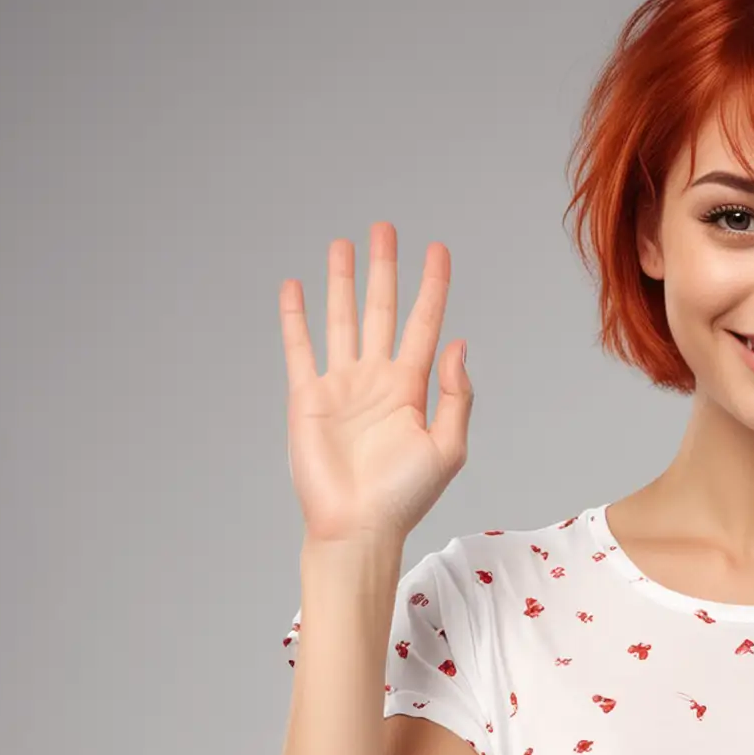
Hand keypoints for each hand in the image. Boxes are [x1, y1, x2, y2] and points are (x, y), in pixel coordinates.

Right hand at [280, 222, 471, 545]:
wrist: (358, 525)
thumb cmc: (405, 496)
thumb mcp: (448, 446)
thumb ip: (456, 394)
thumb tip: (457, 344)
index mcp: (412, 388)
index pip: (425, 323)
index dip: (433, 286)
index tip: (438, 250)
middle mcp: (376, 379)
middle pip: (381, 310)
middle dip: (384, 269)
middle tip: (385, 228)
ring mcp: (341, 385)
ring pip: (341, 319)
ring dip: (342, 281)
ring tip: (344, 243)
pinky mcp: (307, 397)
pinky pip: (300, 348)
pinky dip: (296, 317)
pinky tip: (296, 288)